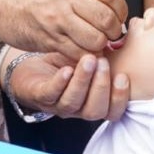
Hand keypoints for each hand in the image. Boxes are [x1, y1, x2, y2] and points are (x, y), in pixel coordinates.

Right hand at [0, 0, 126, 60]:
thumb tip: (117, 7)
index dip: (121, 9)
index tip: (118, 14)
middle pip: (106, 19)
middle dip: (114, 30)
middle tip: (111, 32)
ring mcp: (55, 18)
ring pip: (95, 40)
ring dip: (102, 44)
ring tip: (97, 40)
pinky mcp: (47, 39)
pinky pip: (78, 53)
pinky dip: (86, 55)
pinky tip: (83, 49)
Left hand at [7, 52, 128, 121]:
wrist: (30, 71)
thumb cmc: (63, 66)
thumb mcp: (87, 62)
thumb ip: (104, 57)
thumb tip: (121, 41)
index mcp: (93, 102)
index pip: (112, 112)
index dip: (119, 99)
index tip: (123, 77)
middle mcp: (77, 108)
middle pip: (94, 110)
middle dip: (101, 86)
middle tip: (103, 62)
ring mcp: (58, 104)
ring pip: (73, 102)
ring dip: (83, 81)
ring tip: (88, 60)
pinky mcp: (40, 96)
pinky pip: (51, 93)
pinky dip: (60, 82)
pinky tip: (67, 69)